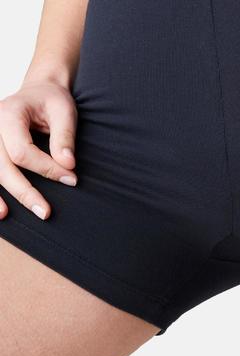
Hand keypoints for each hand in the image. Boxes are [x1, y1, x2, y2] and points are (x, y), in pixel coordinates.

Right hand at [0, 81, 77, 219]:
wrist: (39, 92)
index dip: (47, 169)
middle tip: (46, 212)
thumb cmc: (52, 101)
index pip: (22, 151)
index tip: (71, 178)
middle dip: (24, 191)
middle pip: (2, 166)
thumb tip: (68, 166)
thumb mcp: (64, 111)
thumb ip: (65, 137)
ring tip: (6, 216)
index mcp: (9, 114)